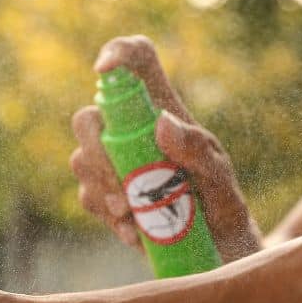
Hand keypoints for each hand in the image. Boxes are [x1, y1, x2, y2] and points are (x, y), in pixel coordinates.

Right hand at [71, 35, 261, 262]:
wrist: (214, 249)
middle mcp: (130, 132)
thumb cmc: (221, 203)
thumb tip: (161, 123)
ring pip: (80, 160)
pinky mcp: (103, 195)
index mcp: (162, 110)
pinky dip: (108, 217)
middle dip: (95, 149)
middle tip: (120, 184)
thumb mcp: (219, 177)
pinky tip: (135, 232)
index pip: (137, 61)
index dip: (117, 53)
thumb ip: (197, 151)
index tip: (103, 70)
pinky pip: (86, 197)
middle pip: (88, 117)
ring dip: (103, 190)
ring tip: (135, 217)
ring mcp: (111, 163)